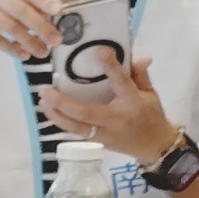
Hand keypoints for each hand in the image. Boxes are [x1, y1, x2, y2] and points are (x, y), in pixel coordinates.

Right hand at [0, 0, 68, 68]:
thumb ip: (21, 0)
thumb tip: (51, 13)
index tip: (59, 10)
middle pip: (21, 10)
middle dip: (42, 27)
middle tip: (56, 40)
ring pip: (11, 27)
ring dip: (30, 42)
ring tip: (42, 52)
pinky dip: (12, 49)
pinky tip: (23, 55)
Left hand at [39, 44, 181, 163]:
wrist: (156, 147)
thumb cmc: (152, 116)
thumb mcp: (151, 93)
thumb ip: (141, 74)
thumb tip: (140, 56)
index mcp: (133, 102)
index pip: (121, 82)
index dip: (111, 67)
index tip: (100, 51)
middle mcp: (116, 119)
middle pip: (86, 112)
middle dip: (63, 103)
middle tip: (46, 90)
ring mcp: (105, 133)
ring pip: (76, 127)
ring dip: (56, 114)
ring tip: (42, 100)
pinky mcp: (99, 141)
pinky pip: (76, 133)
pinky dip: (61, 122)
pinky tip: (49, 112)